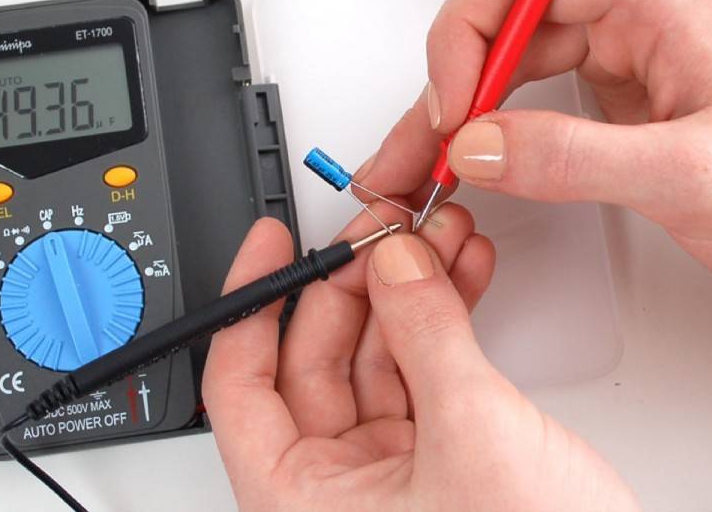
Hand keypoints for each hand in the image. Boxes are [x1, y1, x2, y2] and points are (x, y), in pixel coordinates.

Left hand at [203, 205, 638, 510]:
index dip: (251, 300)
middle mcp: (336, 487)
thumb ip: (427, 335)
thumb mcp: (472, 436)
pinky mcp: (441, 457)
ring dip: (412, 291)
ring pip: (379, 356)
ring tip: (440, 236)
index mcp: (300, 501)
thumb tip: (394, 264)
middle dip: (359, 279)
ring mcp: (390, 471)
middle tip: (390, 227)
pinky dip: (445, 320)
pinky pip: (426, 371)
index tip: (273, 241)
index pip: (239, 384)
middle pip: (317, 355)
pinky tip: (463, 274)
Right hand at [355, 0, 711, 288]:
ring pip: (505, 36)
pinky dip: (479, 49)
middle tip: (418, 140)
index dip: (463, 40)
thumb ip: (574, 159)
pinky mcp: (612, 63)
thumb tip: (475, 146)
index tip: (448, 113)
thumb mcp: (689, 177)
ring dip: (453, 88)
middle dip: (445, 72)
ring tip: (419, 139)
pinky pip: (527, 47)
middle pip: (500, 1)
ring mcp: (621, 26)